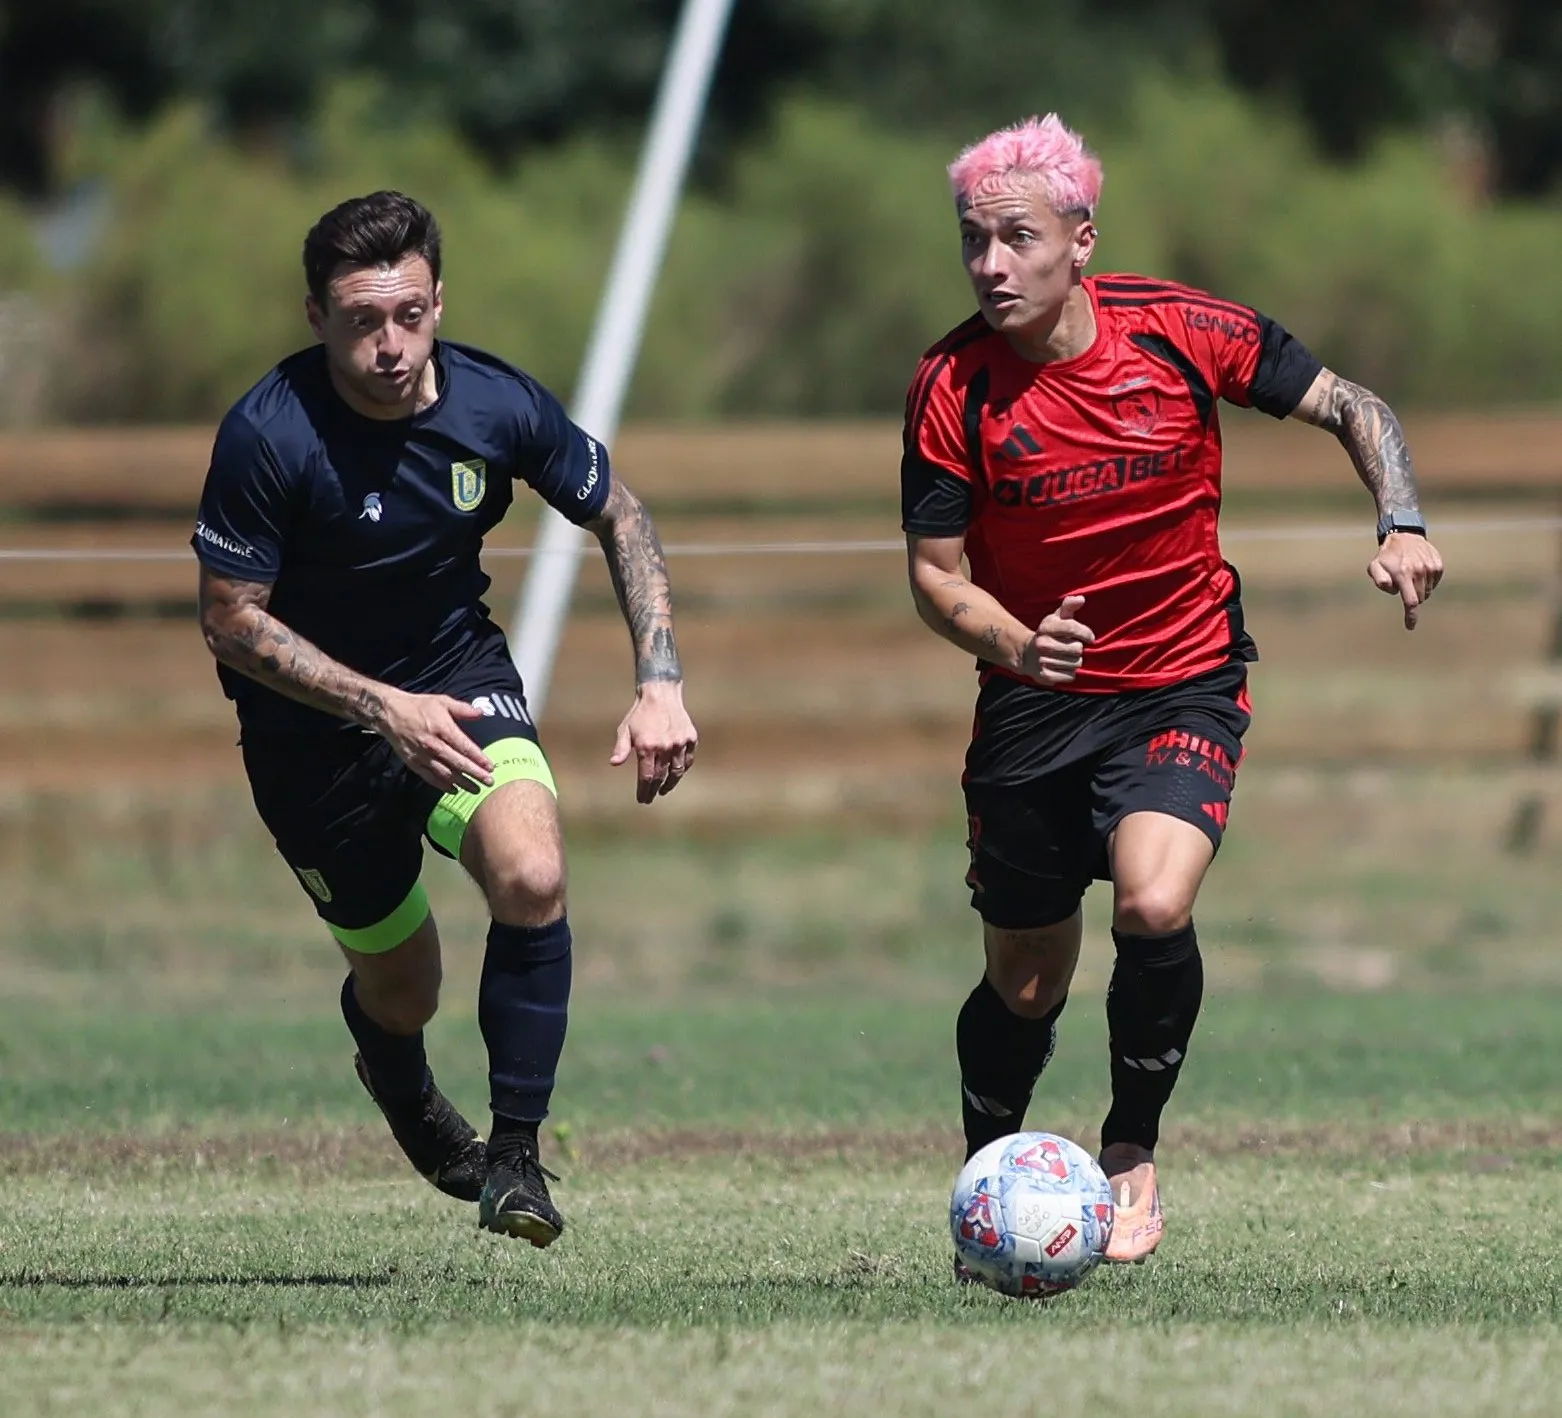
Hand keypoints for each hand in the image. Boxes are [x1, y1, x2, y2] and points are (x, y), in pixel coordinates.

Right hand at [375, 689, 494, 792]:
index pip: (464, 747)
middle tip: (489, 783)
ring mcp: (422, 755)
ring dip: (462, 783)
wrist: (390, 713)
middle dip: (475, 774)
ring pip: (445, 773)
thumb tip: (481, 712)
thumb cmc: (419, 706)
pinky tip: (454, 790)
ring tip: (475, 789)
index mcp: (442, 728)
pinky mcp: (413, 762)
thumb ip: (463, 709)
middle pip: (457, 763)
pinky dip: (442, 785)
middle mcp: (432, 744)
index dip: (478, 758)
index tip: (490, 767)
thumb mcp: (442, 702)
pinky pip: (430, 777)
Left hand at [611, 681, 697, 803]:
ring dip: (670, 784)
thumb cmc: (639, 713)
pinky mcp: (690, 738)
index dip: (644, 790)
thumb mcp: (625, 729)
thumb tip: (614, 763)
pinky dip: (682, 769)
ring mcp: (679, 743)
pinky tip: (675, 774)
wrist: (660, 693)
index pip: (646, 777)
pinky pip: (687, 760)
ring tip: (663, 790)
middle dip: (654, 790)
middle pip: (661, 777)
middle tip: (650, 798)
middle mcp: (665, 746)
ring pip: (677, 771)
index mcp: (647, 746)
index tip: (642, 799)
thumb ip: (621, 748)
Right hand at [1022, 595, 1095, 684]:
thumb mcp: (1057, 618)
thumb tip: (1081, 599)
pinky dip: (1069, 673)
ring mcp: (1042, 660)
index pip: (1072, 628)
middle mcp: (1042, 643)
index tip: (1090, 638)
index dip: (1085, 633)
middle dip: (1077, 648)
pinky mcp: (1045, 676)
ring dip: (1074, 661)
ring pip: (1075, 663)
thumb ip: (1069, 606)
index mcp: (1046, 627)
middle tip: (1069, 648)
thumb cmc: (1050, 634)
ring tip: (1064, 657)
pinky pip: (1070, 676)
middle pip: (1077, 648)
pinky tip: (1061, 667)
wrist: (1028, 655)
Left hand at [1369, 533, 1443, 629]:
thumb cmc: (1387, 555)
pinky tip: (1419, 572)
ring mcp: (1430, 567)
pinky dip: (1427, 582)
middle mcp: (1419, 571)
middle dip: (1412, 598)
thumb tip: (1393, 590)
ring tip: (1410, 576)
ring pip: (1428, 591)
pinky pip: (1435, 582)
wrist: (1404, 536)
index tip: (1410, 626)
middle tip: (1403, 586)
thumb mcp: (1375, 567)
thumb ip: (1380, 580)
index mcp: (1403, 574)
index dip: (1411, 616)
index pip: (1410, 601)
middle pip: (1420, 598)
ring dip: (1419, 589)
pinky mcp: (1438, 565)